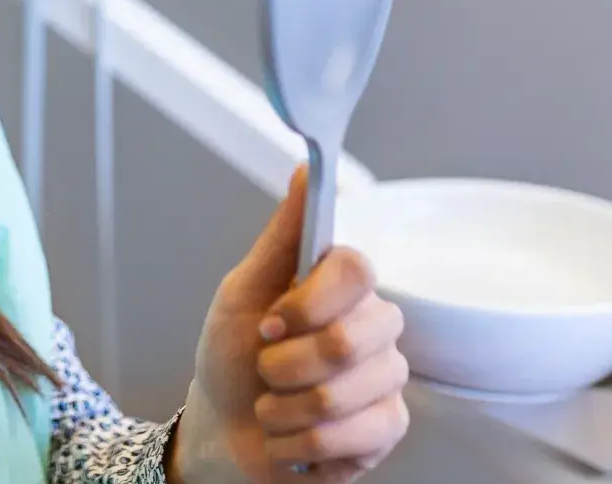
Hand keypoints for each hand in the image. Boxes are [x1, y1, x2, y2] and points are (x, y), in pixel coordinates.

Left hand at [171, 169, 408, 483]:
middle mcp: (372, 326)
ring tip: (275, 405)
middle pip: (351, 339)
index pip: (356, 270)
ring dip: (287, 408)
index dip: (309, 303)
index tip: (270, 322)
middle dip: (286, 364)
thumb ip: (282, 235)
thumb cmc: (231, 357)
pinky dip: (303, 441)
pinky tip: (294, 436)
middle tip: (266, 368)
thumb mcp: (243, 290)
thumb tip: (307, 170)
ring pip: (347, 392)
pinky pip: (357, 434)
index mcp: (340, 286)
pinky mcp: (387, 427)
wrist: (224, 431)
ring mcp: (385, 378)